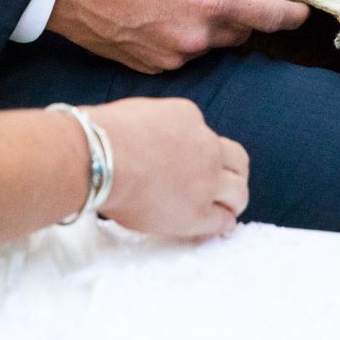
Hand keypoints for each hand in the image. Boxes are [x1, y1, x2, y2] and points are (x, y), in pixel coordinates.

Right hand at [49, 0, 307, 72]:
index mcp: (212, 0)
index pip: (268, 18)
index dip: (290, 15)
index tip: (300, 12)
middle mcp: (199, 36)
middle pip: (240, 33)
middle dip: (238, 14)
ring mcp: (176, 56)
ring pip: (210, 44)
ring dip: (207, 26)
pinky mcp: (154, 68)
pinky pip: (182, 53)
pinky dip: (181, 37)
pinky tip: (157, 15)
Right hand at [87, 97, 248, 238]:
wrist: (101, 158)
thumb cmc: (104, 135)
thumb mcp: (140, 113)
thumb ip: (157, 127)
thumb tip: (149, 142)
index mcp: (189, 116)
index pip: (203, 133)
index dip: (196, 150)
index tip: (184, 163)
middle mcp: (206, 146)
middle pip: (237, 160)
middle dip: (232, 172)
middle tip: (221, 185)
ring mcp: (206, 180)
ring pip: (239, 191)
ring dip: (232, 199)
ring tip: (224, 209)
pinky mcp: (198, 212)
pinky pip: (224, 220)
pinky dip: (222, 223)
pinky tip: (214, 226)